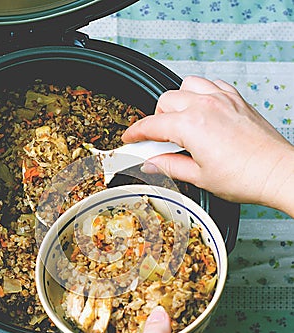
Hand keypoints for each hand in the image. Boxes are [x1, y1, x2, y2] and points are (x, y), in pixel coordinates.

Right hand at [122, 76, 293, 215]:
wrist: (276, 171)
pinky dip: (199, 93)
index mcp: (191, 126)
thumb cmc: (244, 176)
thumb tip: (151, 164)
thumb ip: (169, 166)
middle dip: (156, 119)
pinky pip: (210, 84)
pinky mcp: (235, 99)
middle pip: (165, 101)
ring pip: (186, 85)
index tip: (130, 138)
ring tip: (179, 122)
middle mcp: (205, 105)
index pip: (152, 125)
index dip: (136, 133)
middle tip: (158, 139)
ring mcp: (222, 98)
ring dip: (177, 101)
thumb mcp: (198, 176)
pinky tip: (201, 110)